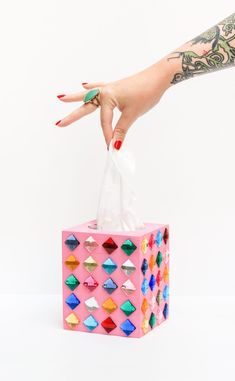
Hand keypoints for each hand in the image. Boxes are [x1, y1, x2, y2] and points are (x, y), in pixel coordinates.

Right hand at [55, 58, 170, 148]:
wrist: (159, 76)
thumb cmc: (146, 92)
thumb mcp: (133, 114)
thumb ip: (121, 130)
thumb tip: (114, 145)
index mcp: (107, 97)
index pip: (104, 122)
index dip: (107, 136)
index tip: (110, 149)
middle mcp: (105, 91)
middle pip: (86, 107)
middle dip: (72, 116)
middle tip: (58, 124)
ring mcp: (109, 88)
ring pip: (89, 96)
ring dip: (75, 98)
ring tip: (61, 99)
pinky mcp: (115, 88)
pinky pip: (99, 88)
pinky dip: (91, 88)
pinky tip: (84, 85)